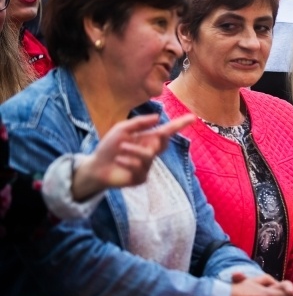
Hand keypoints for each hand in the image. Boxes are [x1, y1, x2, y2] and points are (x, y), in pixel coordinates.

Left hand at [71, 113, 195, 200]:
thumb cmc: (109, 147)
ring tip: (121, 148)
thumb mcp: (121, 130)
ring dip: (134, 150)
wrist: (96, 167)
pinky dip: (128, 161)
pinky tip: (118, 160)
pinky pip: (139, 167)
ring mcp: (147, 165)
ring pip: (148, 155)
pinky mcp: (141, 177)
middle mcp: (150, 151)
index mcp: (147, 139)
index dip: (180, 124)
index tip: (193, 117)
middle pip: (164, 143)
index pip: (167, 131)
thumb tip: (158, 117)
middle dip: (160, 138)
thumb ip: (139, 123)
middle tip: (156, 135)